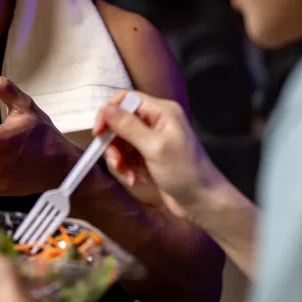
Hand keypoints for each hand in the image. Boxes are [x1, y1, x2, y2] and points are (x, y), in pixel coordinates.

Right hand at [94, 91, 220, 218]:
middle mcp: (156, 121)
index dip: (108, 113)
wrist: (203, 202)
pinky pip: (127, 157)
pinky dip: (127, 169)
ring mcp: (152, 139)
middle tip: (116, 162)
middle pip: (120, 122)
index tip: (98, 133)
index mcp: (161, 111)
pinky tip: (135, 180)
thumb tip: (107, 108)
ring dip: (119, 160)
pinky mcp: (149, 156)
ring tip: (128, 175)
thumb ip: (129, 126)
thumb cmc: (185, 173)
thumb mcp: (155, 148)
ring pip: (121, 142)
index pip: (126, 100)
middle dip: (113, 143)